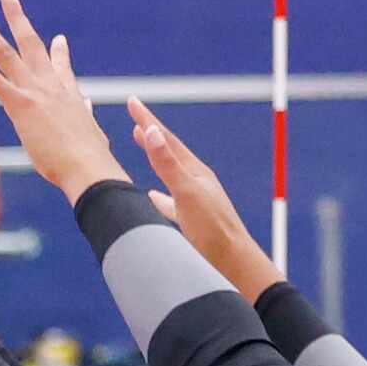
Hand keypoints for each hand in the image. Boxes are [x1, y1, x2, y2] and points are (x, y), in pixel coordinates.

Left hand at [0, 0, 128, 202]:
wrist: (88, 166)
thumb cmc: (90, 158)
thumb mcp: (90, 133)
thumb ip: (85, 117)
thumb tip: (87, 107)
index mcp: (68, 93)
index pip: (62, 66)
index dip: (60, 52)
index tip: (58, 39)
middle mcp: (49, 84)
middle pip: (30, 42)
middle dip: (16, 16)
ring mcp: (33, 90)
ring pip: (4, 50)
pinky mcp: (20, 103)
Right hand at [125, 99, 281, 299]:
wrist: (234, 264)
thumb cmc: (213, 230)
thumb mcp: (187, 193)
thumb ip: (168, 164)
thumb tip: (151, 132)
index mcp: (195, 172)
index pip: (166, 139)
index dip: (147, 119)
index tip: (132, 101)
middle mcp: (195, 182)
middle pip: (168, 151)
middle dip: (150, 132)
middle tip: (135, 115)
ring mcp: (195, 201)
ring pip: (169, 173)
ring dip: (154, 157)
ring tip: (141, 144)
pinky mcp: (192, 221)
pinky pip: (169, 202)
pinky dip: (157, 194)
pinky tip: (152, 196)